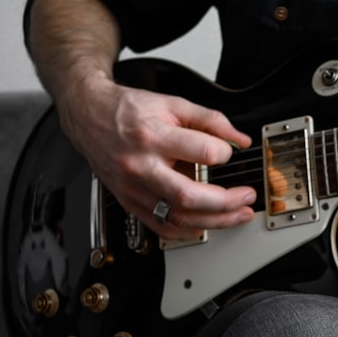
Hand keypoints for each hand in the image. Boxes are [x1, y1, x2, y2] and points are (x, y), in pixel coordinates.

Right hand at [56, 77, 255, 239]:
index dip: (225, 153)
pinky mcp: (128, 201)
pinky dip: (185, 232)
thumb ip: (211, 120)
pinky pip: (159, 227)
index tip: (230, 152)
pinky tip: (205, 226)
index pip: (202, 153)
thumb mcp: (173, 105)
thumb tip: (240, 141)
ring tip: (238, 215)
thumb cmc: (129, 111)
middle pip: (189, 196)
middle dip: (226, 202)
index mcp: (152, 137)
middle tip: (247, 196)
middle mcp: (140, 167)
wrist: (89, 116)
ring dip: (215, 221)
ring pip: (177, 217)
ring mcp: (132, 188)